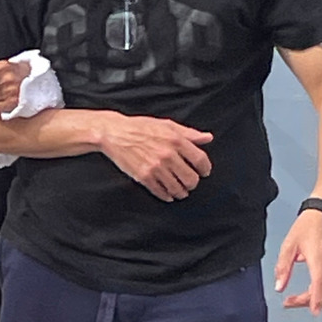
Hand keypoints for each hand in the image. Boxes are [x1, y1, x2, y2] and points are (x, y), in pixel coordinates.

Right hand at [98, 113, 212, 201]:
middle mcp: (168, 155)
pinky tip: (168, 195)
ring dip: (181, 192)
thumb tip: (207, 138)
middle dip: (193, 183)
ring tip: (180, 191)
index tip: (204, 172)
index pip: (200, 160)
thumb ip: (188, 133)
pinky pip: (160, 192)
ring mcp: (155, 167)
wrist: (114, 133)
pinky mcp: (143, 176)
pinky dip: (166, 196)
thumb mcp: (166, 125)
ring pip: (177, 188)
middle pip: (191, 178)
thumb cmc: (139, 127)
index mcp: (176, 140)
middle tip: (190, 182)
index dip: (205, 169)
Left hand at [275, 209, 321, 314]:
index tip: (313, 311)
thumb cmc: (307, 227)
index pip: (319, 284)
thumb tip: (279, 286)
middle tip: (289, 303)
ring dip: (316, 301)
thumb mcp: (288, 245)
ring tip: (297, 301)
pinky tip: (312, 296)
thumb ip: (283, 267)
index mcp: (319, 259)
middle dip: (307, 302)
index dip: (315, 299)